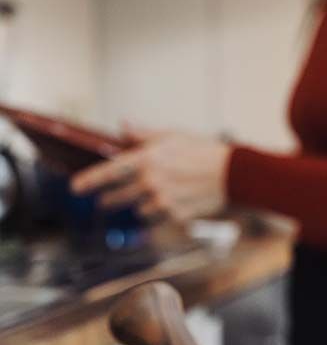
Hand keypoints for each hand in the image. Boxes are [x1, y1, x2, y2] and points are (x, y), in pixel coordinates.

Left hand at [71, 126, 231, 222]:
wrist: (233, 174)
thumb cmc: (205, 151)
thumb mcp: (173, 136)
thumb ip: (144, 135)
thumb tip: (123, 127)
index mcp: (147, 159)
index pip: (108, 172)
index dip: (88, 181)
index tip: (75, 187)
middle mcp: (150, 182)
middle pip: (117, 197)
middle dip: (109, 198)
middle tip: (105, 199)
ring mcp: (162, 201)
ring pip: (138, 209)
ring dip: (140, 205)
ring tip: (152, 197)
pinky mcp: (175, 215)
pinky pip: (158, 217)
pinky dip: (160, 212)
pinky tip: (172, 202)